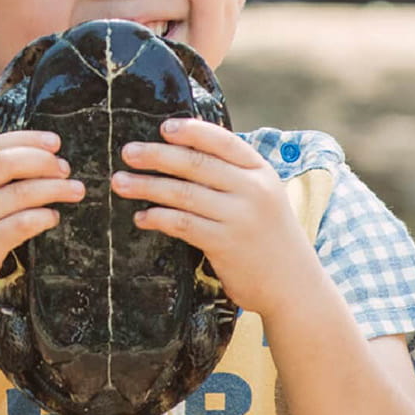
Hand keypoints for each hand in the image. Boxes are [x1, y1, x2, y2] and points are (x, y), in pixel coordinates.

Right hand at [0, 131, 82, 319]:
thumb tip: (32, 157)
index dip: (28, 140)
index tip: (55, 143)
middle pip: (7, 162)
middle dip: (43, 161)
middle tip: (65, 169)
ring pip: (20, 193)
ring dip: (54, 188)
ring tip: (75, 190)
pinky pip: (22, 224)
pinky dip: (44, 216)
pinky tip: (52, 217)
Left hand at [112, 119, 315, 319]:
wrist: (295, 287)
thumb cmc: (269, 237)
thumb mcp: (263, 197)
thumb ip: (233, 175)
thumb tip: (180, 151)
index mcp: (261, 172)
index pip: (223, 142)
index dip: (192, 131)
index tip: (163, 127)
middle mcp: (253, 190)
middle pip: (196, 164)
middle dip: (156, 155)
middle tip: (127, 152)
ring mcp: (240, 217)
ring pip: (183, 193)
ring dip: (146, 186)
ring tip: (120, 183)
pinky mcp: (226, 244)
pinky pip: (182, 224)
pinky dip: (157, 218)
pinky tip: (141, 217)